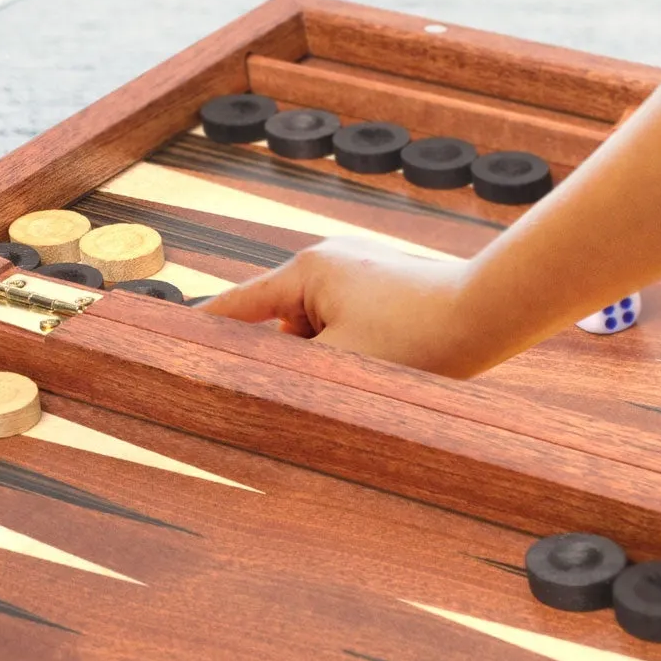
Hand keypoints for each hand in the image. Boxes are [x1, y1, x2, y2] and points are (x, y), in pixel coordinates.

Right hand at [200, 239, 499, 375]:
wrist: (489, 312)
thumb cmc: (418, 334)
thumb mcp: (340, 363)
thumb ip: (288, 372)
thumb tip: (258, 385)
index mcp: (305, 271)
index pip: (235, 307)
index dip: (203, 332)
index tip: (170, 348)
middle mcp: (328, 263)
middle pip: (279, 325)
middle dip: (283, 362)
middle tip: (285, 397)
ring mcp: (359, 274)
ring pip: (316, 332)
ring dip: (322, 363)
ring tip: (350, 387)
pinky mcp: (386, 291)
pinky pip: (347, 328)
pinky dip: (349, 354)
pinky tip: (371, 377)